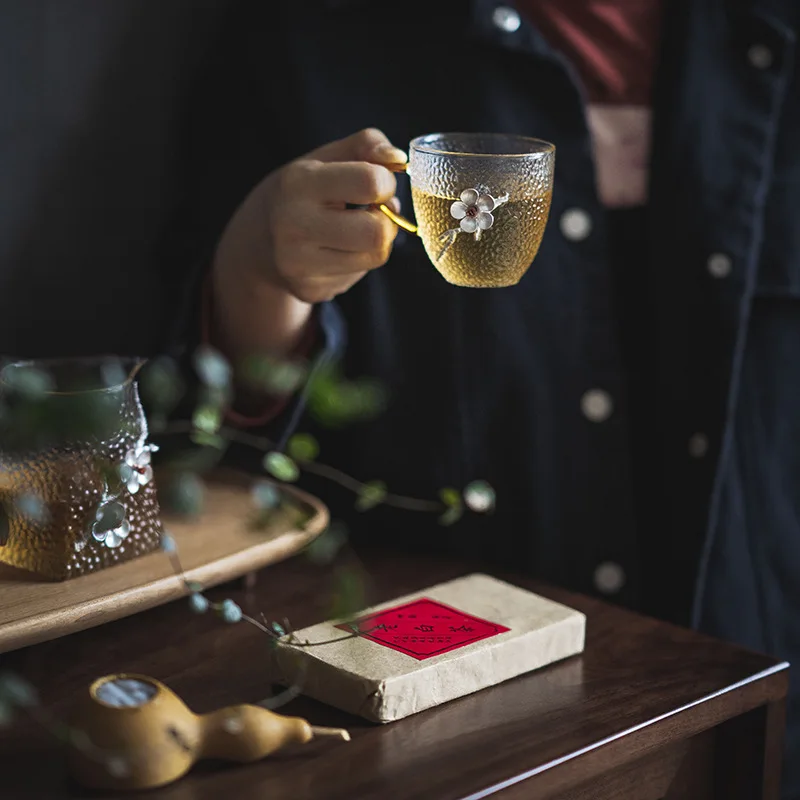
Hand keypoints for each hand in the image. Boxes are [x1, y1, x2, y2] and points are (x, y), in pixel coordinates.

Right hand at [213, 127, 406, 304]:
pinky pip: (360, 275)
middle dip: (386, 220)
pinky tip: (337, 251)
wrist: (258, 239)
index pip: (369, 183)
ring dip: (377, 242)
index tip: (375, 185)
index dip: (386, 182)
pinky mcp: (310, 290)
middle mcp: (294, 226)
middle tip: (371, 212)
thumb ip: (367, 145)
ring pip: (376, 256)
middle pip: (377, 232)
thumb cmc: (304, 191)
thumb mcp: (327, 157)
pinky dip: (359, 261)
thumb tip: (398, 159)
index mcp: (299, 183)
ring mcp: (299, 264)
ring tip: (355, 230)